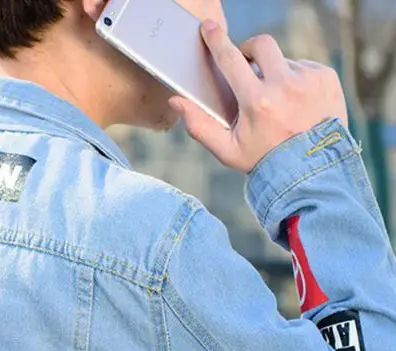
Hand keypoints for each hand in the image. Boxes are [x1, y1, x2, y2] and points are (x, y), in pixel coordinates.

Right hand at [169, 21, 348, 172]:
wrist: (311, 170)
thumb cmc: (264, 161)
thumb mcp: (227, 150)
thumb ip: (199, 126)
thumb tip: (177, 101)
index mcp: (257, 102)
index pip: (231, 60)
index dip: (217, 41)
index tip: (209, 28)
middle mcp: (284, 85)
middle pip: (262, 44)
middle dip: (250, 50)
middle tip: (246, 65)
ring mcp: (308, 79)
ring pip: (284, 61)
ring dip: (275, 75)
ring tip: (278, 105)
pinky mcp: (326, 78)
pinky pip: (305, 67)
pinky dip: (296, 81)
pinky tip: (297, 104)